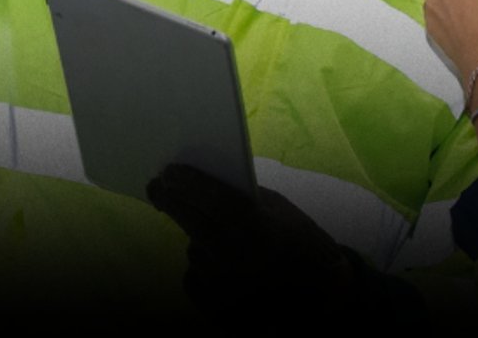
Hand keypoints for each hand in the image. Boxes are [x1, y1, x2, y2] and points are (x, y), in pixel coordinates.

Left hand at [147, 164, 350, 316]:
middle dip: (171, 201)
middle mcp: (234, 256)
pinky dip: (203, 267)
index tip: (168, 171)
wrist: (320, 297)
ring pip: (194, 249)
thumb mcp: (281, 211)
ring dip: (199, 240)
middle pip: (191, 221)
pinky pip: (195, 275)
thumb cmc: (303, 245)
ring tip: (222, 242)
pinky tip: (223, 267)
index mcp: (255, 227)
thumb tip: (204, 184)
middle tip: (157, 189)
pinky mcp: (215, 307)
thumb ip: (245, 198)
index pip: (211, 198)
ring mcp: (222, 285)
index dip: (188, 182)